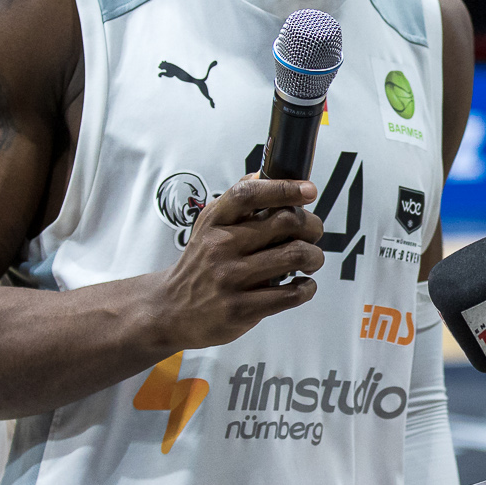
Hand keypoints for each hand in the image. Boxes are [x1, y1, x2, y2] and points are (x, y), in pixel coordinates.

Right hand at [149, 175, 324, 351]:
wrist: (171, 310)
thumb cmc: (200, 263)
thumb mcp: (208, 227)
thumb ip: (235, 202)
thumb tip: (263, 174)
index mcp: (214, 221)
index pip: (249, 195)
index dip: (283, 188)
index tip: (308, 190)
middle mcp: (221, 247)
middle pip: (286, 222)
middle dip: (312, 226)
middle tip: (313, 234)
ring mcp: (230, 279)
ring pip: (295, 255)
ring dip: (314, 257)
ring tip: (311, 261)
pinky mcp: (241, 310)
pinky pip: (291, 294)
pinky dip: (307, 288)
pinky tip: (302, 285)